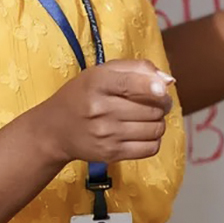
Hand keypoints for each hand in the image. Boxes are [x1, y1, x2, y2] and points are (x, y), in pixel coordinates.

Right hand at [29, 59, 173, 164]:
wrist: (55, 129)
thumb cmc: (82, 95)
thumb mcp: (102, 72)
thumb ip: (137, 68)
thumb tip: (169, 81)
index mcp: (97, 82)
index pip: (130, 84)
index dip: (153, 87)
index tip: (163, 89)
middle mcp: (100, 109)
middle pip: (151, 109)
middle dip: (162, 104)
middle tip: (158, 101)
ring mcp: (106, 134)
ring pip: (155, 129)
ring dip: (159, 122)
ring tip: (149, 116)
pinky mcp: (111, 153)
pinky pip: (150, 148)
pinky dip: (155, 139)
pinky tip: (144, 132)